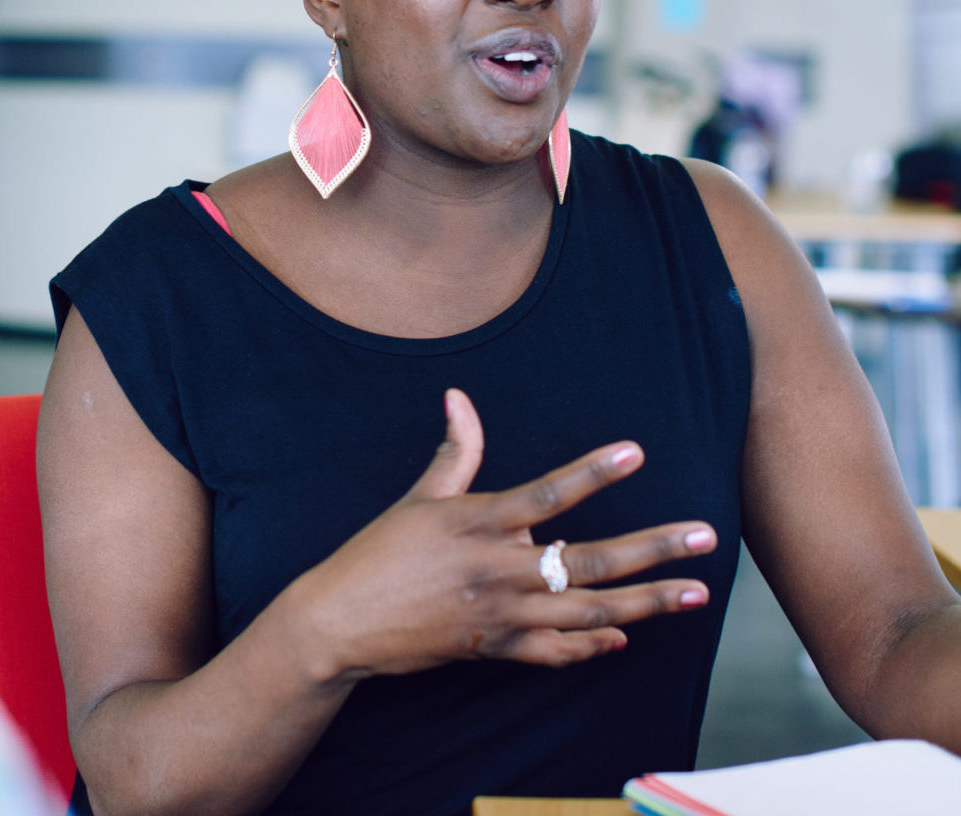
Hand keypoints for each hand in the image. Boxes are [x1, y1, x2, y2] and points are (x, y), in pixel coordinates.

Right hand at [288, 388, 715, 680]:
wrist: (343, 621)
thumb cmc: (379, 552)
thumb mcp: (418, 497)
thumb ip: (454, 450)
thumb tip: (458, 396)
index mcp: (479, 523)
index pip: (549, 493)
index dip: (594, 471)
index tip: (637, 452)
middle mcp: (499, 570)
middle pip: (591, 561)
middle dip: (654, 550)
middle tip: (705, 539)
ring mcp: (503, 615)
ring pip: (590, 612)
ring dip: (647, 604)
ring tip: (693, 593)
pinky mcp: (497, 649)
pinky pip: (558, 651)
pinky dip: (594, 646)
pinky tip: (625, 636)